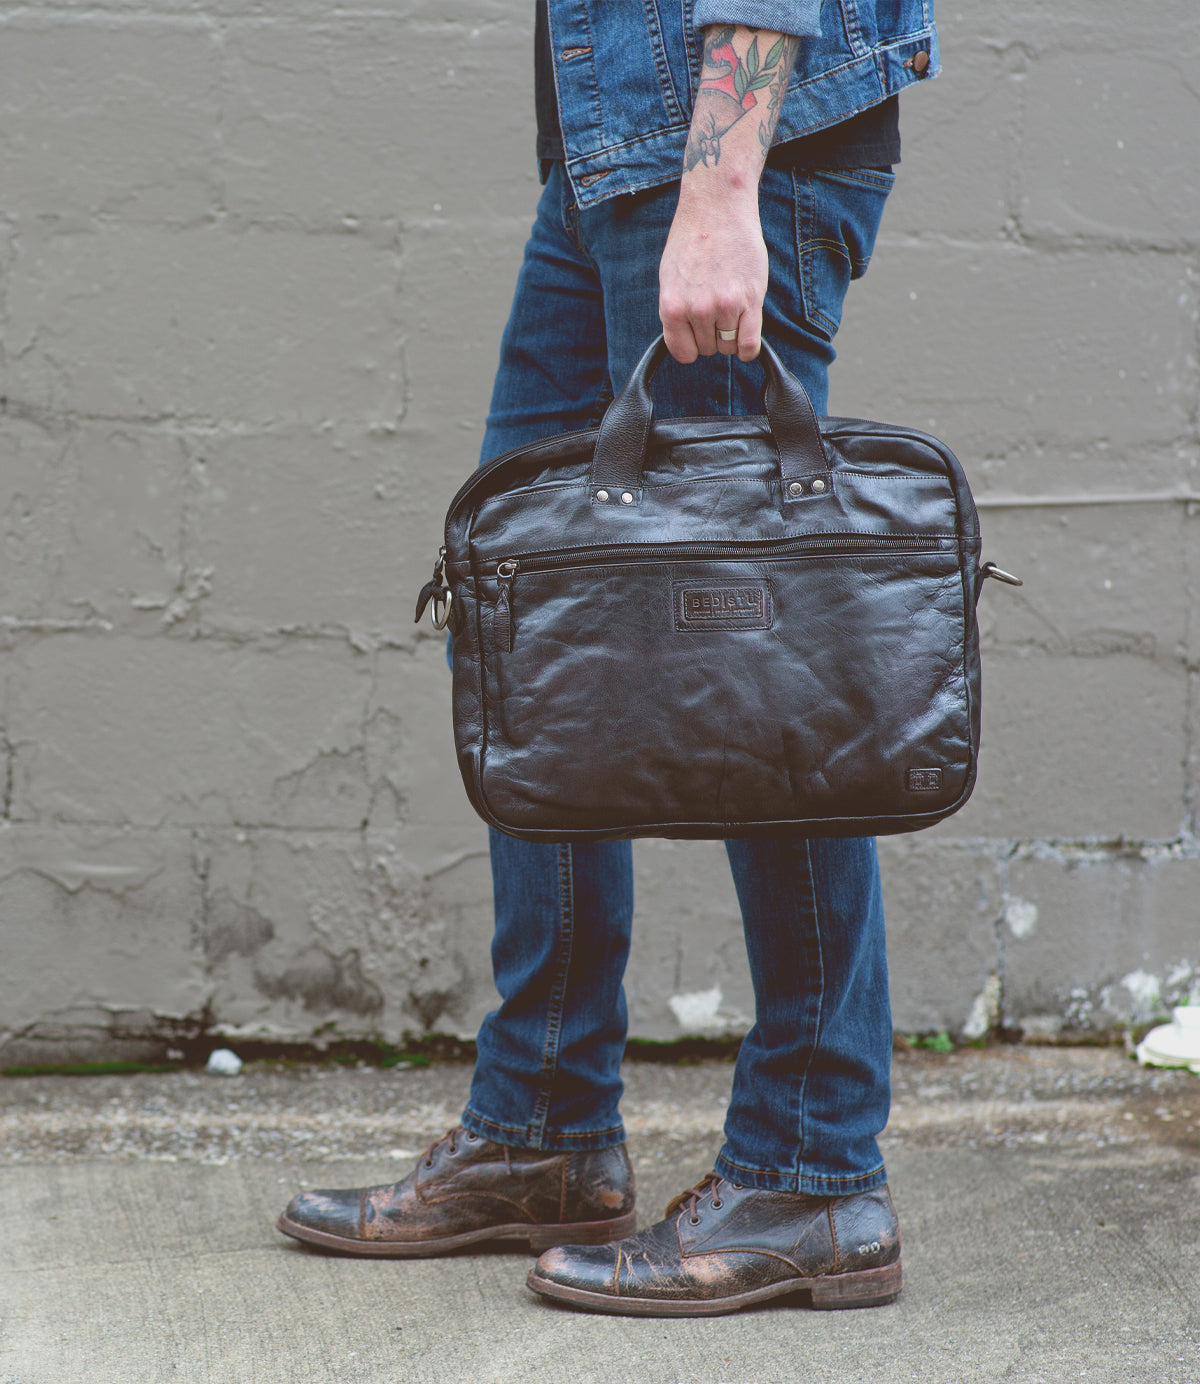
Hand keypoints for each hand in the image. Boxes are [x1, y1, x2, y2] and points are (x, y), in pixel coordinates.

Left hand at [658, 182, 766, 363]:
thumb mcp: (670, 279)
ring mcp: (725, 305)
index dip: (692, 346)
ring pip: (729, 346)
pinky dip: (748, 347)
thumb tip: (685, 340)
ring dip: (731, 334)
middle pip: (708, 349)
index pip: (683, 353)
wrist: (717, 207)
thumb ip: (676, 312)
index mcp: (672, 307)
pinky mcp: (751, 299)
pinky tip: (747, 331)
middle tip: (717, 307)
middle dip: (712, 335)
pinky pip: (749, 344)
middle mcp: (697, 310)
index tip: (698, 335)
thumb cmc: (692, 240)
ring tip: (731, 307)